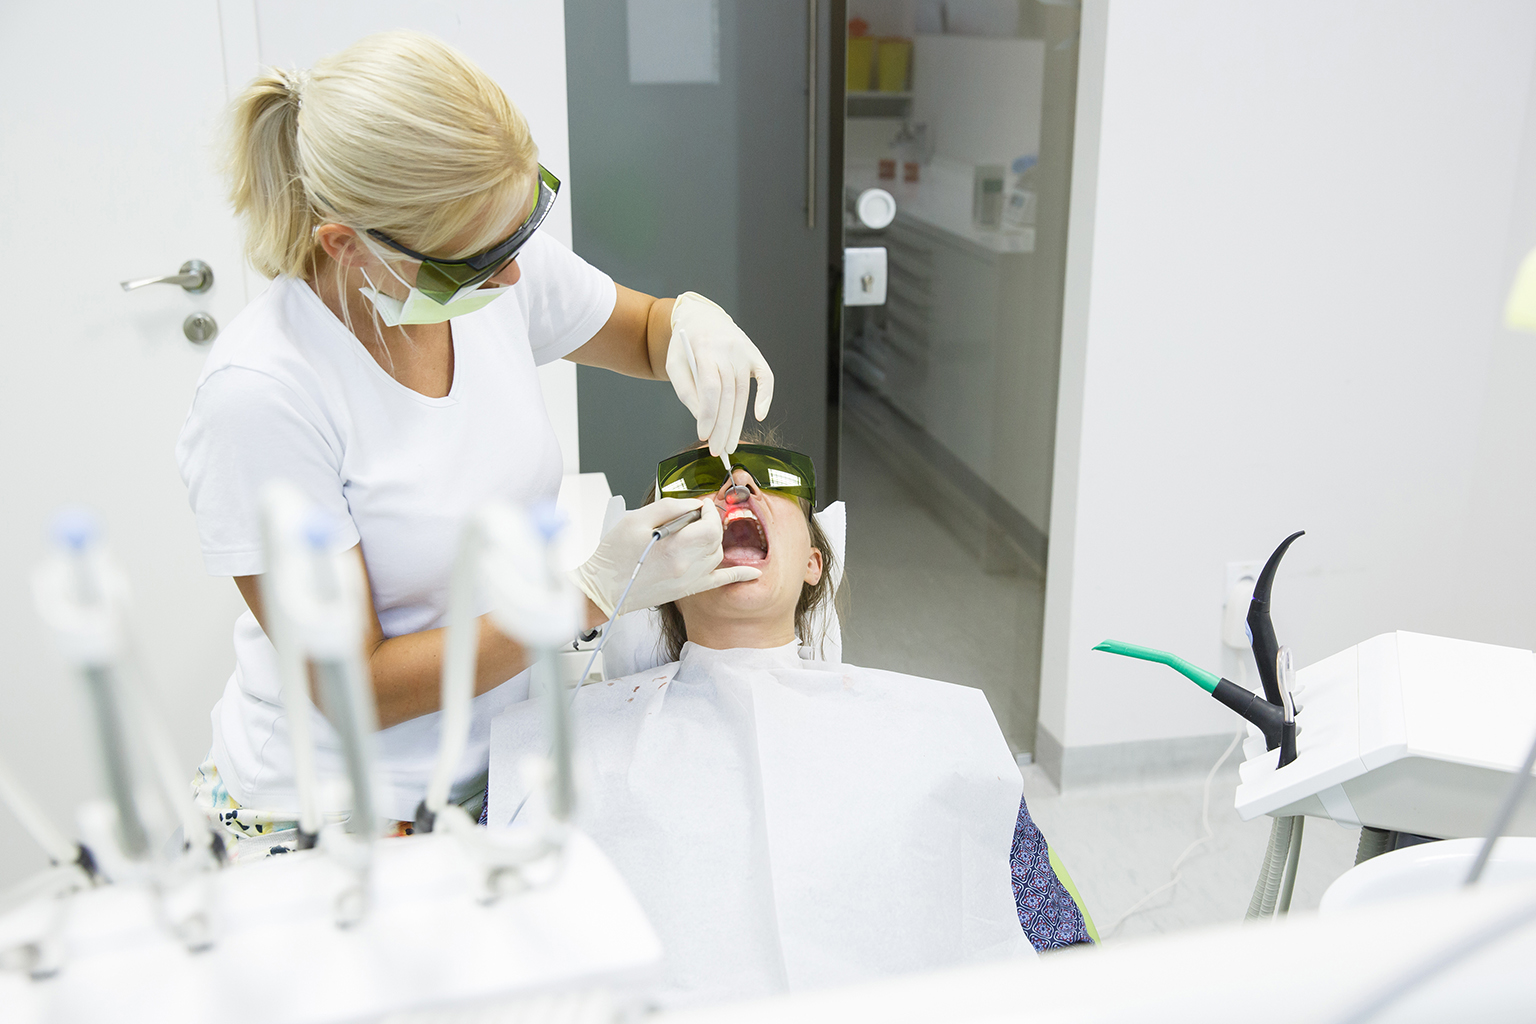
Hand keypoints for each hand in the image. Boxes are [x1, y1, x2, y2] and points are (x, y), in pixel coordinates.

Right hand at [568, 499, 761, 617]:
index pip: (710, 524)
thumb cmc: (613, 556)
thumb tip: (693, 504)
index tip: (699, 505)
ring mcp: (689, 581)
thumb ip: (669, 507)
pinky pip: (720, 582)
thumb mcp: (636, 520)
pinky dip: (739, 575)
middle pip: (716, 538)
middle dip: (712, 522)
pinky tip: (753, 573)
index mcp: (674, 547)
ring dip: (713, 540)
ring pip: (717, 555)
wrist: (603, 590)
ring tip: (697, 533)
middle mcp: (687, 566)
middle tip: (698, 515)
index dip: (708, 510)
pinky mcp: (687, 590)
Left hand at [665, 292, 774, 454]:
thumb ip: (686, 392)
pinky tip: (759, 416)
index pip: (710, 387)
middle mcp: (728, 349)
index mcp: (705, 349)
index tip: (704, 436)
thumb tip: (702, 420)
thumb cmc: (686, 346)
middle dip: (723, 426)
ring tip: (730, 443)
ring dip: (737, 422)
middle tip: (719, 450)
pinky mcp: (756, 355)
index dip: (709, 414)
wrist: (702, 317)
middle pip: (728, 395)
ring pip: (743, 393)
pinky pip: (766, 378)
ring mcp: (745, 351)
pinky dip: (765, 397)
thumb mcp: (675, 365)